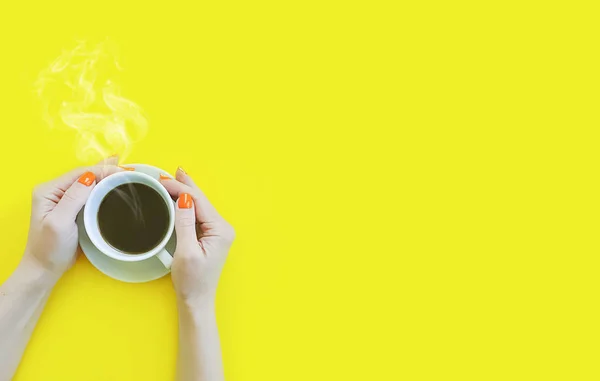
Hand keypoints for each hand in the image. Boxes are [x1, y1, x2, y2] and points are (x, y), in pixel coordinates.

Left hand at [23, 157, 120, 280]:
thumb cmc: (50, 249)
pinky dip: (102, 190)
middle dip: (107, 172)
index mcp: (49, 191)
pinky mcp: (72, 209)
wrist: (45, 269)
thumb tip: (90, 177)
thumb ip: (73, 198)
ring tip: (125, 176)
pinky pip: (89, 194)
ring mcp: (63, 200)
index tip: (124, 173)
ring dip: (106, 180)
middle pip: (85, 176)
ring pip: (88, 184)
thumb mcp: (60, 222)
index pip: (80, 174)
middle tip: (129, 173)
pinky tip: (113, 187)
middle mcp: (55, 191)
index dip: (102, 171)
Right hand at [160, 167, 234, 304]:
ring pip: (199, 206)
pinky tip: (180, 197)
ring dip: (185, 194)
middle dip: (185, 186)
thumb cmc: (191, 281)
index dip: (181, 188)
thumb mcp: (185, 252)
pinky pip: (197, 215)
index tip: (163, 180)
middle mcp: (222, 228)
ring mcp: (216, 232)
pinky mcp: (209, 237)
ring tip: (174, 179)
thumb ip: (184, 223)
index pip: (198, 201)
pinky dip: (187, 205)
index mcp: (220, 230)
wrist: (196, 301)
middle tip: (171, 172)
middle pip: (201, 200)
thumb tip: (184, 199)